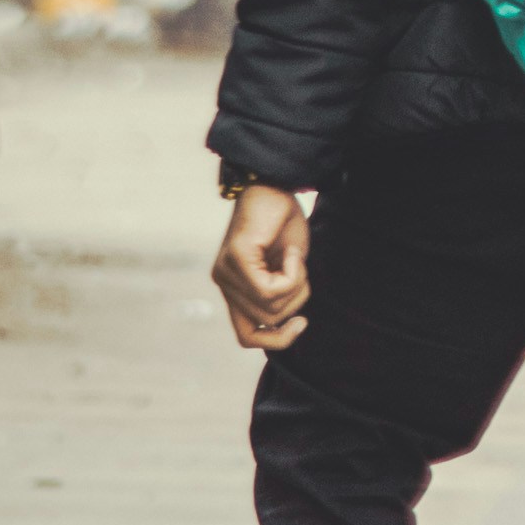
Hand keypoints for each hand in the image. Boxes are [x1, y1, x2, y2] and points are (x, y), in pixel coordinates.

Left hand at [212, 185, 311, 351]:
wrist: (276, 185)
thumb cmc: (283, 223)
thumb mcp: (286, 269)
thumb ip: (280, 296)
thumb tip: (290, 324)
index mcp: (233, 288)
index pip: (247, 336)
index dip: (277, 340)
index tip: (301, 323)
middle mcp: (224, 283)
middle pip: (265, 324)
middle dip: (295, 303)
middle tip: (301, 272)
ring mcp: (226, 273)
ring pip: (269, 309)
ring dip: (296, 286)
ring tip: (296, 258)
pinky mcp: (236, 260)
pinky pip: (270, 290)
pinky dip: (293, 275)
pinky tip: (294, 253)